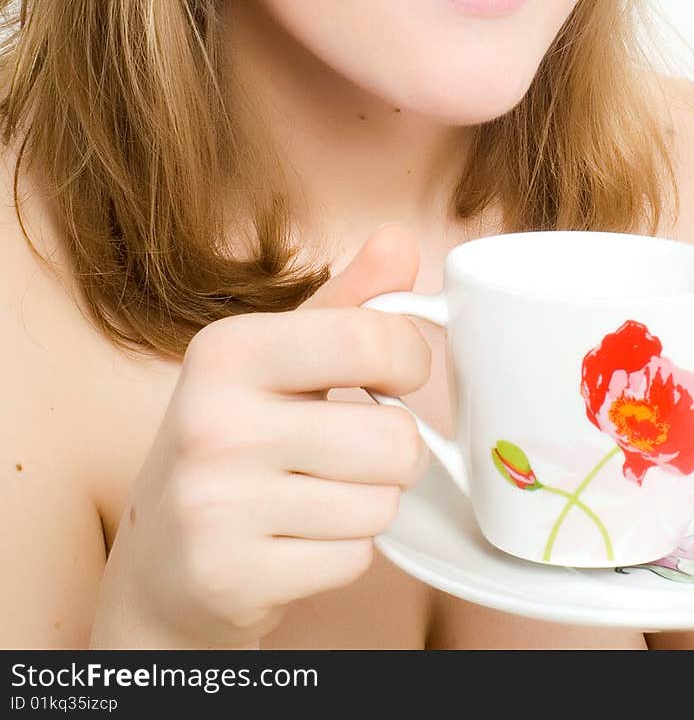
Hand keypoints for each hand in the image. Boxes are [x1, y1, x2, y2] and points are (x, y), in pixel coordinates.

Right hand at [89, 221, 431, 649]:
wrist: (162, 557)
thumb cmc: (235, 437)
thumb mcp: (279, 357)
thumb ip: (348, 301)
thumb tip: (400, 239)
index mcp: (226, 350)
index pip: (373, 340)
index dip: (410, 360)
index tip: (393, 374)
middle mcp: (212, 422)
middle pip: (393, 439)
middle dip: (396, 451)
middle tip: (355, 449)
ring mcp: (215, 505)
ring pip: (381, 504)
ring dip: (369, 504)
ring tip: (316, 493)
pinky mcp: (228, 575)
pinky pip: (354, 560)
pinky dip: (342, 554)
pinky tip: (296, 538)